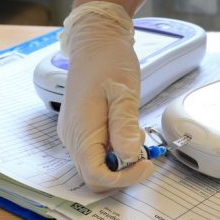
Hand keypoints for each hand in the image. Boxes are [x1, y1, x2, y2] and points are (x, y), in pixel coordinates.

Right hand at [57, 2, 152, 191]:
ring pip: (97, 166)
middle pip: (95, 177)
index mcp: (80, 130)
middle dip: (123, 173)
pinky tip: (127, 130)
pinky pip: (97, 152)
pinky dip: (116, 150)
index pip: (96, 175)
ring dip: (121, 161)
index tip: (146, 165)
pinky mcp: (82, 129)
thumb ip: (124, 126)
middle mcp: (72, 138)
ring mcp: (75, 134)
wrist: (96, 40)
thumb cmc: (109, 60)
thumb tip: (129, 156)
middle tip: (145, 154)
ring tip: (136, 134)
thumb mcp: (124, 92)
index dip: (123, 179)